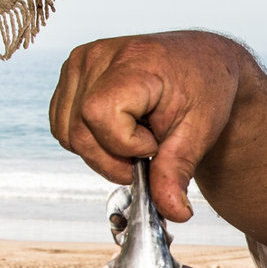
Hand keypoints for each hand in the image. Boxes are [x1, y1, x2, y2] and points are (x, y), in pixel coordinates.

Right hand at [49, 31, 248, 224]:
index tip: (156, 142)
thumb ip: (176, 171)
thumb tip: (173, 211)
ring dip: (100, 150)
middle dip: (113, 158)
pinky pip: (62, 124)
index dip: (125, 143)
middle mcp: (97, 55)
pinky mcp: (72, 72)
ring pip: (67, 133)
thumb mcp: (199, 133)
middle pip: (79, 132)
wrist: (200, 63)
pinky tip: (118, 128)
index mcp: (133, 61)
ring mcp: (80, 61)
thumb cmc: (203, 90)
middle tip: (149, 151)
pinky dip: (88, 139)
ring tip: (136, 134)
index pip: (99, 114)